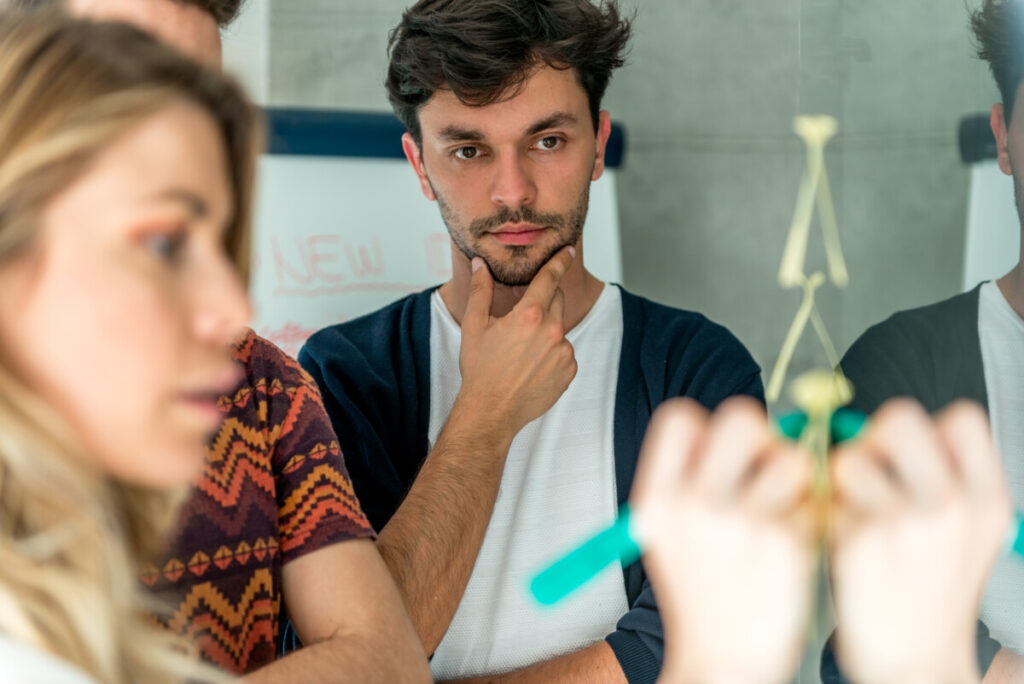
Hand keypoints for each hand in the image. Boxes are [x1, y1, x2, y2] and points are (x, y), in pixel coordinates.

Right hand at [455, 247, 577, 441]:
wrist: (491, 411)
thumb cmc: (480, 369)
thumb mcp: (475, 326)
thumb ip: (480, 290)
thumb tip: (479, 264)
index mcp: (529, 315)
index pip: (550, 278)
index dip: (560, 261)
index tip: (569, 250)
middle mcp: (552, 331)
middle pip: (556, 301)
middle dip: (543, 301)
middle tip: (522, 317)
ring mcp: (564, 352)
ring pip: (559, 328)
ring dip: (545, 331)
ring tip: (521, 352)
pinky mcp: (570, 370)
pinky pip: (564, 352)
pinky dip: (552, 353)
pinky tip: (531, 366)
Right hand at [630, 397, 815, 683]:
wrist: (725, 660)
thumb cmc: (702, 594)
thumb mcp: (668, 534)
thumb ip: (690, 480)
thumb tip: (742, 430)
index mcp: (658, 500)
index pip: (679, 418)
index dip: (706, 427)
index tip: (719, 451)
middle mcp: (696, 505)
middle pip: (739, 419)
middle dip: (759, 434)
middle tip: (762, 463)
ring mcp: (744, 523)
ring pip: (790, 456)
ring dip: (794, 473)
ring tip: (784, 505)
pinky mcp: (788, 543)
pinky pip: (813, 499)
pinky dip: (810, 511)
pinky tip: (795, 537)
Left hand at [829, 400, 1011, 683]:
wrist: (913, 662)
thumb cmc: (927, 594)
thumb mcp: (963, 534)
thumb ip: (937, 479)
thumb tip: (881, 430)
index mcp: (987, 501)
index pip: (962, 420)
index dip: (927, 427)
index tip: (907, 453)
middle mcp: (953, 506)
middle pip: (900, 419)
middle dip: (874, 436)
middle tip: (868, 467)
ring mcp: (906, 523)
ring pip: (852, 455)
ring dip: (840, 476)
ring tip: (849, 509)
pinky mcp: (860, 541)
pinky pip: (825, 496)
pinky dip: (823, 508)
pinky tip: (836, 534)